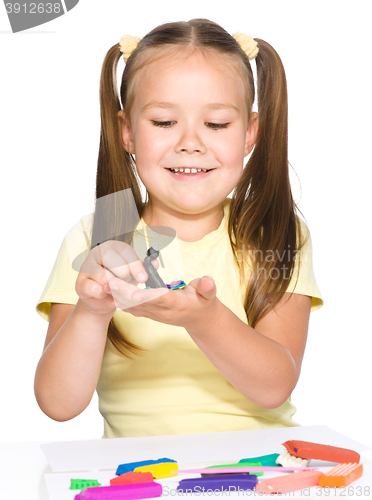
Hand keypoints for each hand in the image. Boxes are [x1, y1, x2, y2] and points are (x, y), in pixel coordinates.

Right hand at [75, 240, 156, 316]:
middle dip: (123, 275)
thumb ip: (144, 268)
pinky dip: (104, 296)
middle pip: (111, 258)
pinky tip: (107, 296)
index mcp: (113, 247)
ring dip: (113, 287)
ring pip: (103, 276)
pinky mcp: (80, 282)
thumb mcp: (134, 274)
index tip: (144, 279)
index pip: (125, 250)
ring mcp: (86, 266)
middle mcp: (98, 252)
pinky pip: (94, 289)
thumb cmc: (120, 282)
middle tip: (126, 283)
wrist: (104, 300)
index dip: (136, 265)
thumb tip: (155, 263)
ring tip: (116, 289)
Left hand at [102, 275, 219, 329]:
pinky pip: (131, 307)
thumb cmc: (203, 302)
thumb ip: (207, 287)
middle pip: (140, 302)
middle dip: (124, 293)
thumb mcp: (209, 294)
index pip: (159, 299)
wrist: (198, 319)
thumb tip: (209, 281)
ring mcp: (153, 313)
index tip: (134, 292)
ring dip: (118, 296)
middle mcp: (162, 310)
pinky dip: (120, 299)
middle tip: (109, 281)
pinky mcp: (148, 312)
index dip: (146, 296)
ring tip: (102, 283)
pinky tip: (107, 291)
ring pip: (132, 305)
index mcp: (175, 304)